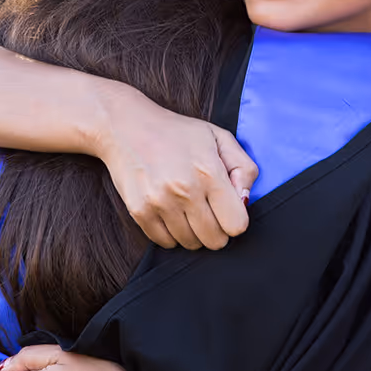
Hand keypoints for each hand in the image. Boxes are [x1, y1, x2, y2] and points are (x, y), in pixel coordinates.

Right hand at [93, 84, 258, 250]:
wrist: (126, 127)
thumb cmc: (178, 133)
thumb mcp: (219, 137)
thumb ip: (244, 169)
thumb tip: (245, 201)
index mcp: (209, 172)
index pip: (237, 225)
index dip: (235, 218)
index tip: (227, 208)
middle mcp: (185, 190)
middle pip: (215, 240)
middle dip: (217, 229)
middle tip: (207, 209)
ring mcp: (159, 203)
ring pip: (191, 244)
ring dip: (193, 232)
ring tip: (187, 207)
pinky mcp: (139, 212)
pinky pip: (165, 243)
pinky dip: (172, 233)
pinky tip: (170, 212)